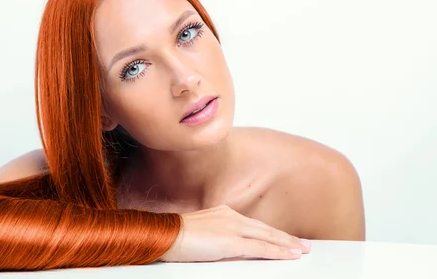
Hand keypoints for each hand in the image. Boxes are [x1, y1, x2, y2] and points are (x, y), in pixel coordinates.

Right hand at [160, 204, 311, 261]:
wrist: (164, 233)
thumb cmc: (175, 235)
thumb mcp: (201, 234)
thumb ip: (218, 238)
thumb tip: (230, 248)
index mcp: (223, 213)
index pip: (254, 225)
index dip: (271, 233)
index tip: (285, 238)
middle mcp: (230, 216)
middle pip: (265, 229)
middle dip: (286, 237)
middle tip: (304, 244)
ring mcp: (232, 227)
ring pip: (267, 236)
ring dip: (286, 244)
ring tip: (302, 250)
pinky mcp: (231, 240)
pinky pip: (260, 247)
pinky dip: (277, 251)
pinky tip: (289, 255)